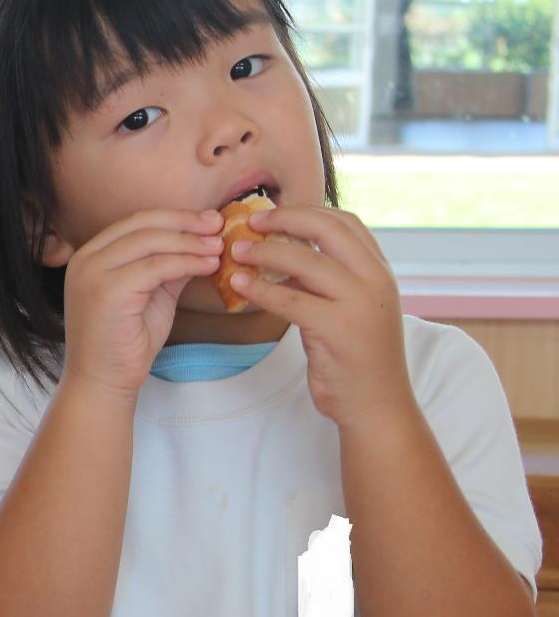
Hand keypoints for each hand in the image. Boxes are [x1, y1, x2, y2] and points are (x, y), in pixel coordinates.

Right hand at [59, 208, 223, 399]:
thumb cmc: (126, 342)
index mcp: (91, 256)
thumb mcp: (151, 294)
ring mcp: (93, 273)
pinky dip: (187, 262)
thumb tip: (202, 242)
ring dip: (190, 242)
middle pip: (142, 224)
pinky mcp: (107, 290)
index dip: (175, 217)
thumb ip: (168, 267)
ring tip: (218, 247)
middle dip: (185, 222)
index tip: (208, 220)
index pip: (136, 222)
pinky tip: (208, 265)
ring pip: (151, 242)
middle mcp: (86, 259)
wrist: (103, 380)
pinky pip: (156, 266)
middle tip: (218, 226)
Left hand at [228, 205, 410, 426]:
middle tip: (250, 223)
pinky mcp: (338, 329)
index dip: (306, 211)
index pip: (345, 221)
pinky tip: (240, 284)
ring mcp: (360, 303)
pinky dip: (261, 288)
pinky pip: (290, 299)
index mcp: (380, 271)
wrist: (377, 404)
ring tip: (237, 252)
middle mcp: (376, 280)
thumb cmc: (356, 358)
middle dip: (285, 219)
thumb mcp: (347, 308)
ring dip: (265, 252)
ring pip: (306, 260)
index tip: (272, 214)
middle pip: (328, 229)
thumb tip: (282, 254)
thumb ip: (324, 280)